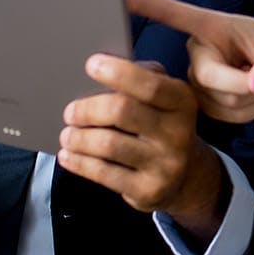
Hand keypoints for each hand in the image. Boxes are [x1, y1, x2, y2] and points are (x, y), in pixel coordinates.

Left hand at [57, 54, 225, 242]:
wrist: (186, 176)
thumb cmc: (163, 125)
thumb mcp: (164, 98)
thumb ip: (142, 77)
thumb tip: (104, 65)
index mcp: (182, 102)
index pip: (151, 85)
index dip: (119, 74)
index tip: (91, 65)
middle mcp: (178, 132)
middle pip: (122, 112)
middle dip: (88, 109)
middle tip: (70, 112)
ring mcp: (165, 164)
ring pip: (108, 144)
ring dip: (79, 138)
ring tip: (67, 135)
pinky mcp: (148, 190)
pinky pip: (104, 174)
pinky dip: (79, 162)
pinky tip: (69, 155)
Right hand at [124, 0, 253, 124]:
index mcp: (209, 27)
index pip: (173, 14)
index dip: (145, 5)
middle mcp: (196, 54)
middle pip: (212, 78)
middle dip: (246, 84)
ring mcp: (195, 81)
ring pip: (222, 102)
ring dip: (253, 99)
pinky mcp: (202, 104)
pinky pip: (227, 117)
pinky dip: (251, 112)